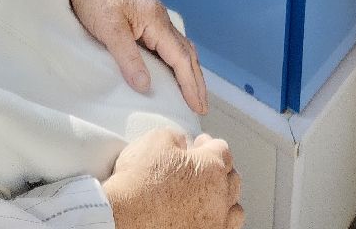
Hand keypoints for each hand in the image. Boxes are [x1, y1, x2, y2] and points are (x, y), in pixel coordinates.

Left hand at [60, 0, 206, 114]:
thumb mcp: (110, 30)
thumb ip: (128, 58)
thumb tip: (146, 87)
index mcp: (156, 21)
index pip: (181, 58)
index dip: (190, 83)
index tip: (198, 106)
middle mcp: (160, 19)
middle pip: (186, 53)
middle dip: (196, 80)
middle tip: (202, 106)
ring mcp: (152, 18)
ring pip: (179, 47)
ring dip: (188, 70)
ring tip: (192, 92)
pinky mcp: (143, 18)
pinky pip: (167, 44)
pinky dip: (175, 61)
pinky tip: (172, 70)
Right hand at [103, 130, 243, 228]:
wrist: (121, 216)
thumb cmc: (137, 184)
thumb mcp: (155, 140)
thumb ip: (176, 136)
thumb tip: (181, 142)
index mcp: (211, 167)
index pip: (222, 149)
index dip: (208, 144)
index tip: (200, 145)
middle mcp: (219, 197)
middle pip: (232, 177)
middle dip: (220, 168)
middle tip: (204, 165)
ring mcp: (214, 222)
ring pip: (234, 207)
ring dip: (225, 197)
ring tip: (212, 193)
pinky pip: (225, 228)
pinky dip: (220, 220)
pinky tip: (209, 216)